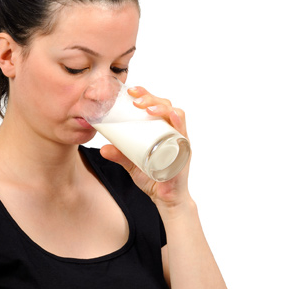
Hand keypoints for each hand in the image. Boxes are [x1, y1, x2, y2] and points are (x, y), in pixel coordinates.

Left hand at [99, 86, 191, 208]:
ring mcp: (180, 139)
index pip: (155, 104)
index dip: (144, 93)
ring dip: (161, 107)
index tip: (130, 90)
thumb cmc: (152, 177)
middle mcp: (172, 131)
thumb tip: (103, 148)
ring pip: (176, 114)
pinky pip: (184, 132)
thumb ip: (119, 155)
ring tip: (146, 108)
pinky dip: (178, 122)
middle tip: (135, 99)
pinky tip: (171, 117)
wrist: (165, 198)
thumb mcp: (131, 164)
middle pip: (165, 105)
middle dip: (150, 97)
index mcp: (160, 129)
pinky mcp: (184, 151)